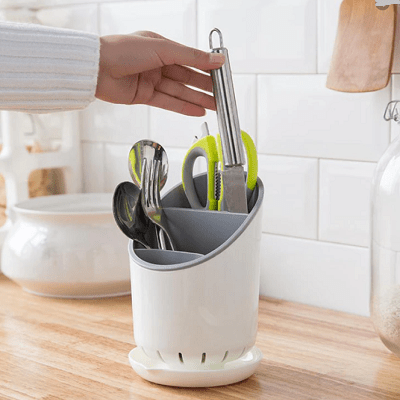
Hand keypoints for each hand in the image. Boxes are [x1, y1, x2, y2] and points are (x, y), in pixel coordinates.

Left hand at [95, 31, 224, 115]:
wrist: (96, 68)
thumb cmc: (122, 50)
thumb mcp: (162, 49)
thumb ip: (191, 57)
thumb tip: (215, 59)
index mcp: (160, 46)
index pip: (190, 59)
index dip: (206, 68)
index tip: (222, 75)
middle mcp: (156, 63)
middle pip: (187, 77)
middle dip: (204, 87)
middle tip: (221, 95)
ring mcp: (150, 80)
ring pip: (180, 91)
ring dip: (197, 99)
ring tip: (215, 106)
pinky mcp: (144, 96)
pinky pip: (168, 102)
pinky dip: (183, 107)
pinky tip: (197, 111)